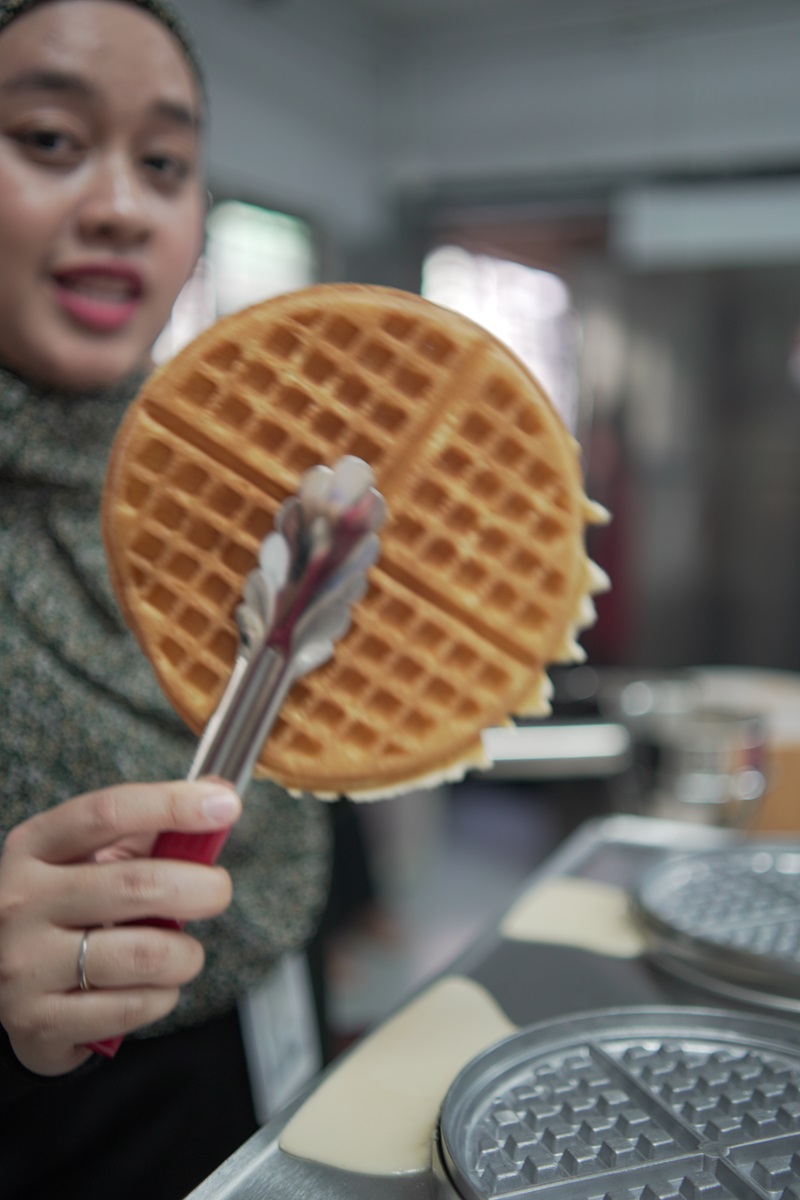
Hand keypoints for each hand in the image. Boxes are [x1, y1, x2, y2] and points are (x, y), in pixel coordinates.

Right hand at [0, 780, 240, 1075]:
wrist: (3, 982)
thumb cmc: (67, 908)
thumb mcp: (89, 859)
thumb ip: (152, 828)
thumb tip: (220, 795)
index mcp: (35, 846)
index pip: (107, 813)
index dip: (172, 805)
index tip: (225, 806)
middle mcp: (21, 901)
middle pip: (136, 884)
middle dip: (201, 888)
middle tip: (217, 892)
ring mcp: (24, 965)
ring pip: (145, 954)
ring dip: (185, 953)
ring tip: (181, 952)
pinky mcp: (39, 1022)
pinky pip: (134, 1006)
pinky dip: (162, 996)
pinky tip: (151, 987)